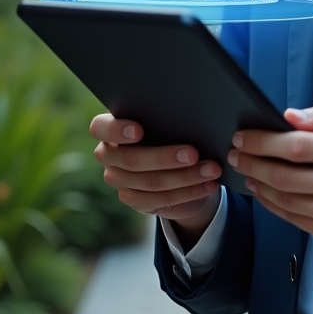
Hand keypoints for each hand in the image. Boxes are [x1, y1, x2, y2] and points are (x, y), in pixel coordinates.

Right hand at [90, 114, 220, 240]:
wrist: (176, 162)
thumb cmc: (171, 129)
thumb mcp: (167, 121)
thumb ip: (167, 117)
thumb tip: (191, 113)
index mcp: (110, 129)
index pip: (100, 128)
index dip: (117, 130)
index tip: (140, 131)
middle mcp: (109, 155)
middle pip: (131, 159)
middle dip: (165, 157)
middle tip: (193, 153)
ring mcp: (119, 180)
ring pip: (151, 182)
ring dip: (186, 177)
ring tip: (212, 169)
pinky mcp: (134, 200)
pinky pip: (161, 199)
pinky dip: (190, 191)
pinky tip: (209, 185)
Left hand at [228, 105, 312, 272]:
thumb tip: (292, 117)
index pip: (299, 144)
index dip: (265, 140)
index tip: (246, 135)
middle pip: (287, 174)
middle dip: (254, 162)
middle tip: (237, 153)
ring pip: (287, 200)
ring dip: (260, 184)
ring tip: (248, 171)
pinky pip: (297, 221)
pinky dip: (274, 206)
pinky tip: (266, 194)